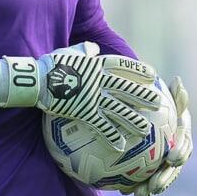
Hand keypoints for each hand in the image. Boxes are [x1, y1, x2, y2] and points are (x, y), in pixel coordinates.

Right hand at [0, 42, 161, 150]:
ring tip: (146, 129)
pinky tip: (121, 146)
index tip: (152, 75)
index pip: (123, 66)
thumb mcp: (69, 52)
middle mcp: (99, 81)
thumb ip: (84, 50)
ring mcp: (93, 97)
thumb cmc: (51, 65)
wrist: (37, 80)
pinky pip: (101, 126)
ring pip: (119, 110)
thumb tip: (93, 49)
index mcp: (97, 65)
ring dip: (133, 119)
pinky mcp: (84, 112)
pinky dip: (112, 136)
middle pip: (127, 89)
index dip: (138, 70)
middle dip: (144, 96)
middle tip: (158, 103)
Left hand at [122, 76, 191, 195]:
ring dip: (150, 187)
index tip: (173, 158)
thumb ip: (172, 94)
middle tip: (155, 186)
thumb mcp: (165, 98)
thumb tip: (178, 81)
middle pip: (172, 169)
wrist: (144, 116)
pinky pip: (144, 181)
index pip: (184, 146)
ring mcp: (162, 164)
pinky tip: (126, 192)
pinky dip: (136, 187)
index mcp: (181, 137)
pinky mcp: (149, 170)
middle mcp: (174, 152)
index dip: (180, 153)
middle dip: (165, 179)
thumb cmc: (157, 105)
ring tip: (140, 194)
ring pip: (159, 178)